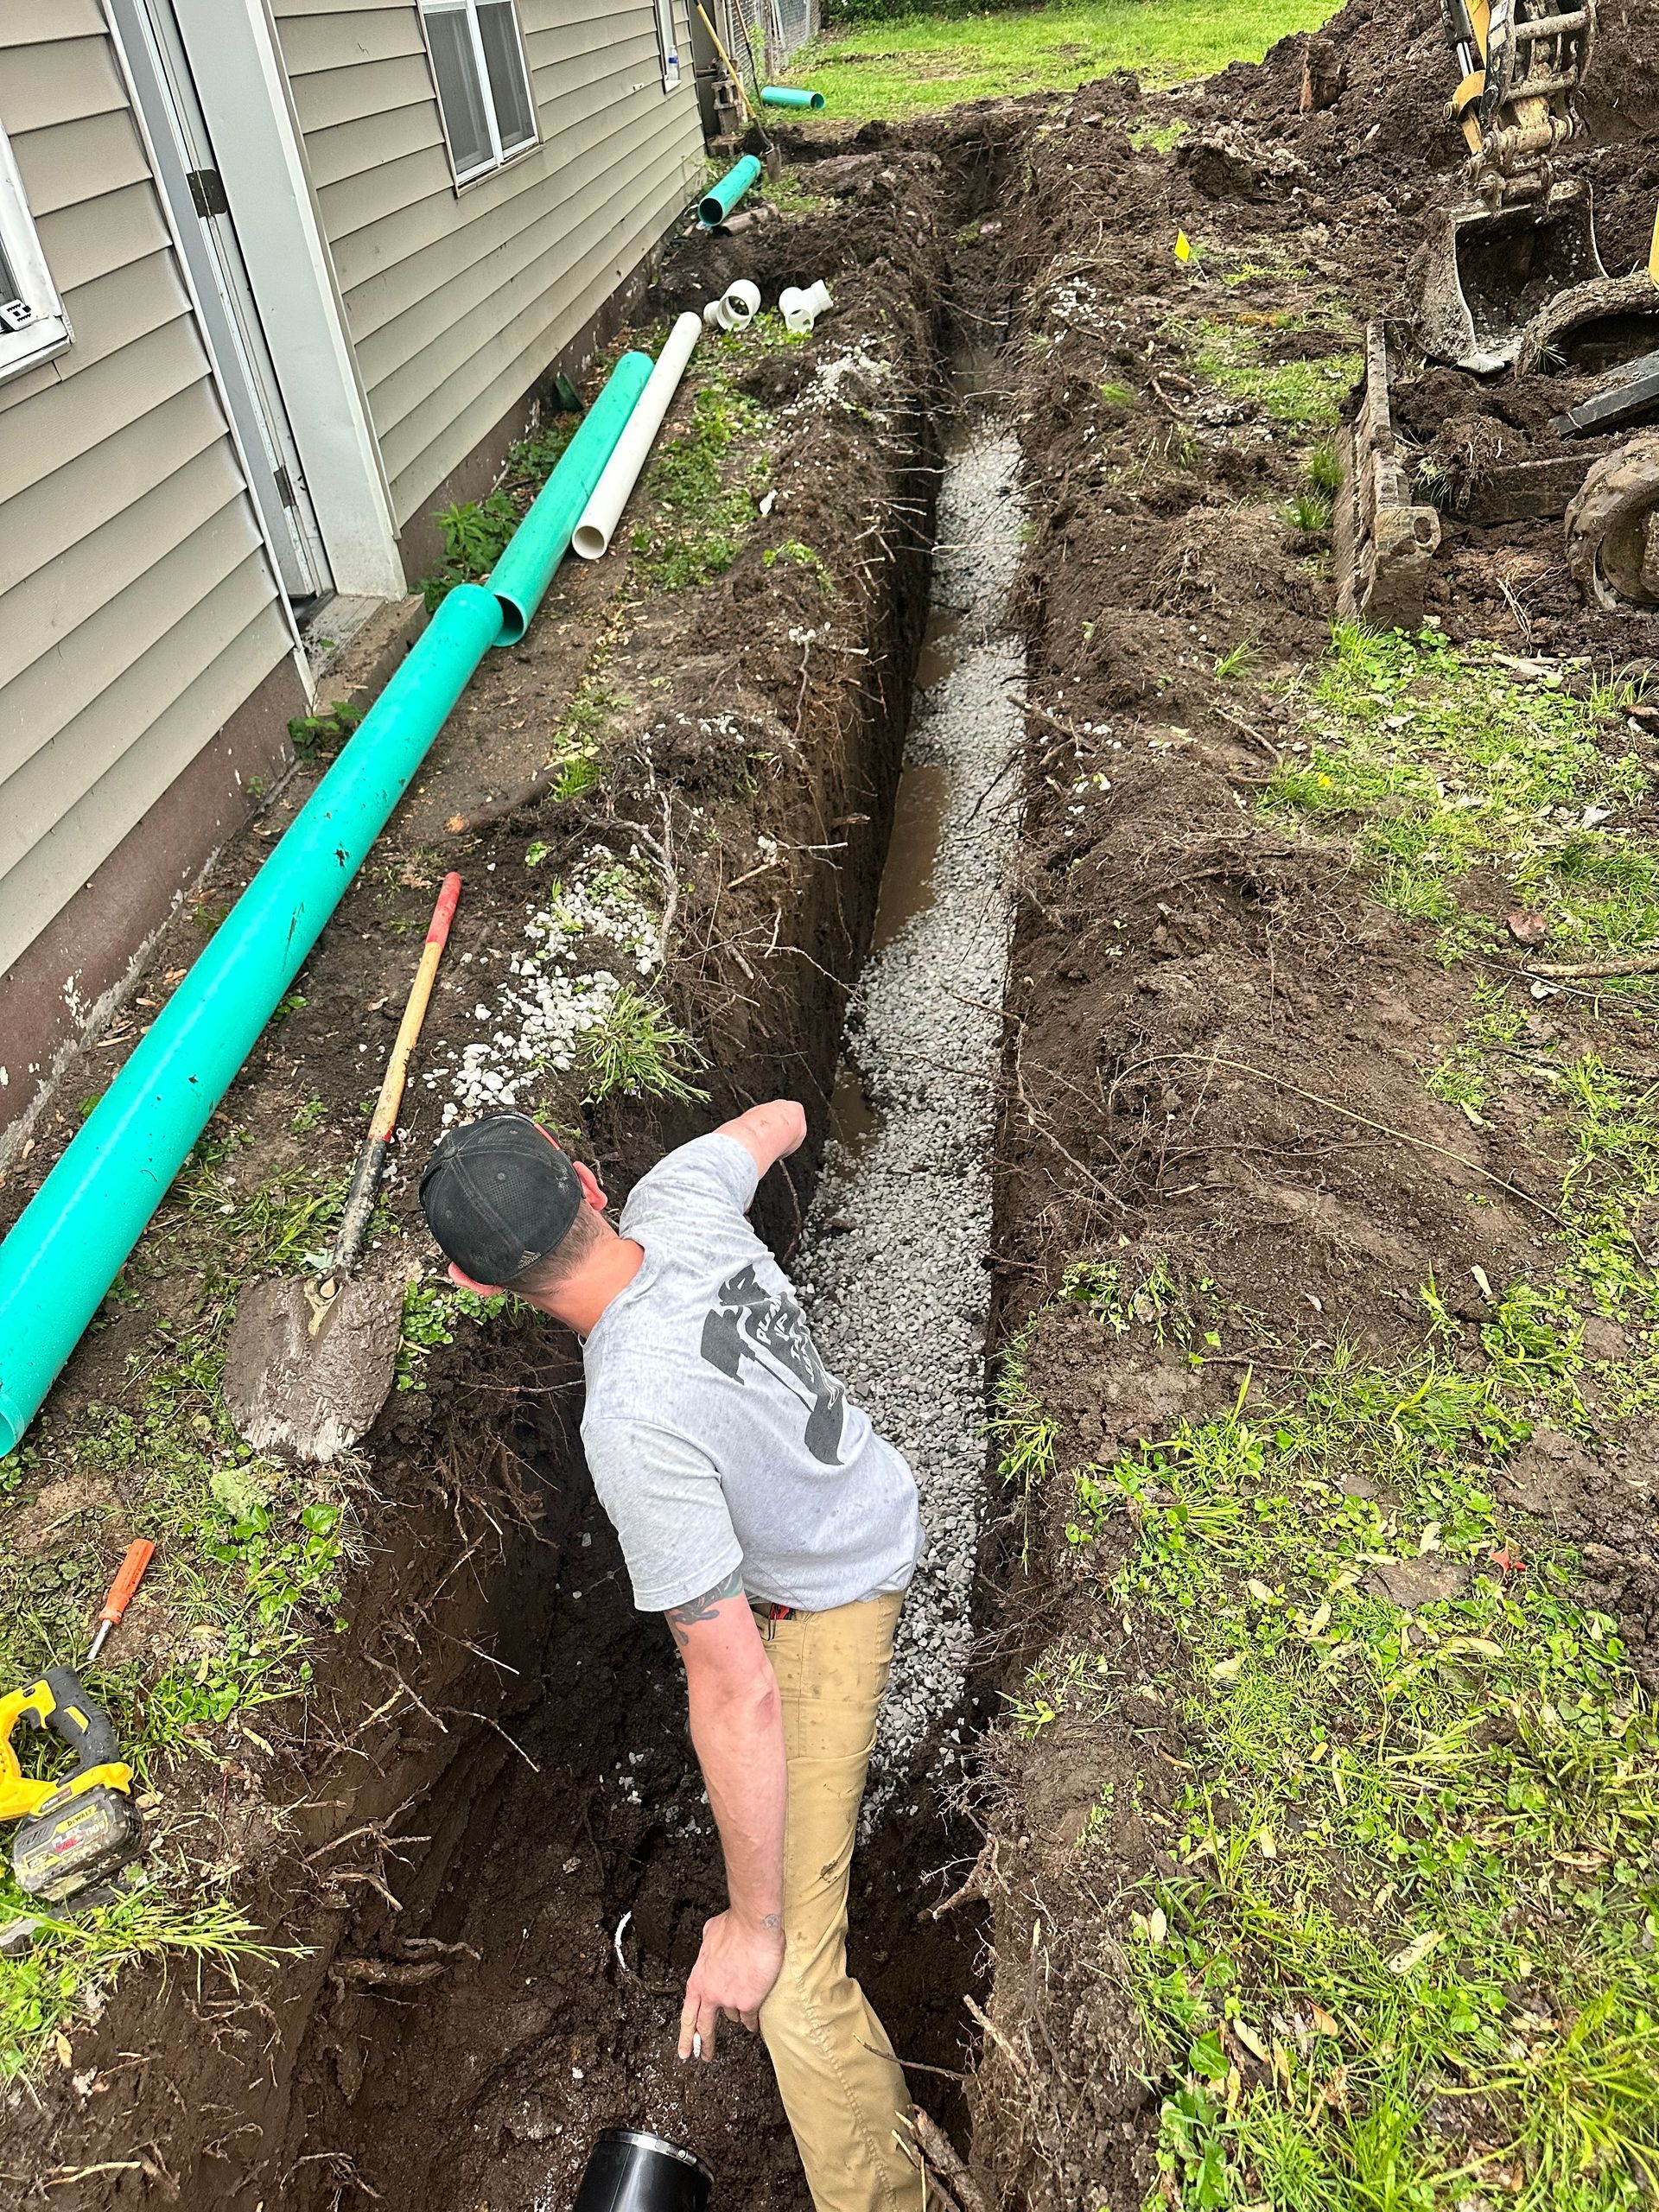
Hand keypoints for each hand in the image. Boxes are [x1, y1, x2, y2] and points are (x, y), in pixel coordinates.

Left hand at [677, 1908, 784, 2061]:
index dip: (686, 2035)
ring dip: (737, 2010)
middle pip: (705, 2026)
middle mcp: (711, 1994)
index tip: (684, 2051)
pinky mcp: (749, 2002)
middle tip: (703, 2057)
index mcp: (698, 1980)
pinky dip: (752, 2020)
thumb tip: (710, 1944)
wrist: (754, 1925)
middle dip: (704, 2045)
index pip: (688, 2014)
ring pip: (733, 2015)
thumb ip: (708, 1946)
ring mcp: (729, 2000)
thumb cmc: (734, 1925)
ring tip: (744, 2001)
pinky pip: (750, 2017)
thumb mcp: (710, 1933)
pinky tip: (753, 2023)